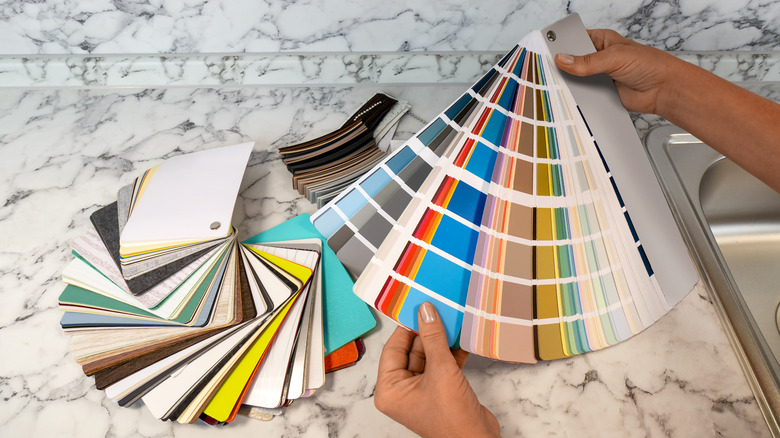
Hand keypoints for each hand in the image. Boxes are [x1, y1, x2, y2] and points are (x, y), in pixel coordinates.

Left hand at [374, 302, 499, 437]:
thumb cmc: (452, 417)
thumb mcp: (441, 371)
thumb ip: (433, 338)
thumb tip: (426, 311)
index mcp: (390, 390)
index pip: (393, 349)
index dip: (406, 328)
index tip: (418, 307)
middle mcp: (402, 390)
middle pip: (411, 351)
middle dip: (426, 333)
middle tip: (438, 310)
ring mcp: (421, 390)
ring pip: (428, 357)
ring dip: (440, 341)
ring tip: (451, 319)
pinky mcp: (440, 390)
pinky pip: (441, 365)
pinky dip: (450, 352)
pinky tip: (461, 337)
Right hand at [554, 28, 779, 193]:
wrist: (664, 90)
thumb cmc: (650, 65)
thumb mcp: (615, 58)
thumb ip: (587, 62)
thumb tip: (564, 59)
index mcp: (600, 41)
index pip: (574, 40)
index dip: (560, 45)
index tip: (545, 52)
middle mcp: (597, 58)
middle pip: (572, 62)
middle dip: (562, 68)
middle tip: (548, 73)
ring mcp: (598, 77)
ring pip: (576, 81)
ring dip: (570, 85)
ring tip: (556, 88)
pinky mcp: (600, 95)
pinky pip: (584, 97)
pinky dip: (578, 99)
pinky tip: (570, 100)